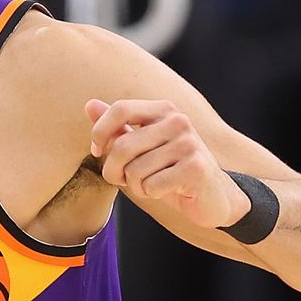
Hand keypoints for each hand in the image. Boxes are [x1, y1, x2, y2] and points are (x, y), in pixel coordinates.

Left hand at [86, 99, 248, 227]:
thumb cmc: (168, 169)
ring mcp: (190, 143)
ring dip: (135, 185)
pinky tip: (168, 190)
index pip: (120, 109)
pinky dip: (151, 193)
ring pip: (135, 170)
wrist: (211, 196)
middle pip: (122, 145)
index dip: (100, 132)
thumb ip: (117, 127)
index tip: (98, 150)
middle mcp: (178, 121)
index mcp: (163, 109)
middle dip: (113, 170)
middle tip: (122, 179)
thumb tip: (89, 105)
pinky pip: (151, 185)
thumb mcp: (140, 147)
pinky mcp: (196, 168)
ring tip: (151, 184)